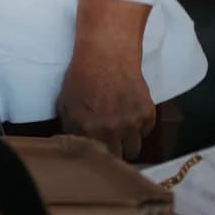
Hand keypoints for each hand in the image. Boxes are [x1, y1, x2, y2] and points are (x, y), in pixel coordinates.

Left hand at [56, 0, 154, 158]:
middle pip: (119, 158)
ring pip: (134, 149)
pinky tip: (131, 115)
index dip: (98, 156)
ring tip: (121, 132)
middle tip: (111, 144)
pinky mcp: (148, 114)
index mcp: (89, 128)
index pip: (97, 157)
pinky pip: (146, 133)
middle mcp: (112, 130)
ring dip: (128, 143)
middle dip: (114, 152)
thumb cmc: (82, 77)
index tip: (98, 153)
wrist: (106, 56)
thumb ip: (71, 128)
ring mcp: (132, 123)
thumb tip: (76, 145)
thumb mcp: (66, 103)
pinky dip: (140, 128)